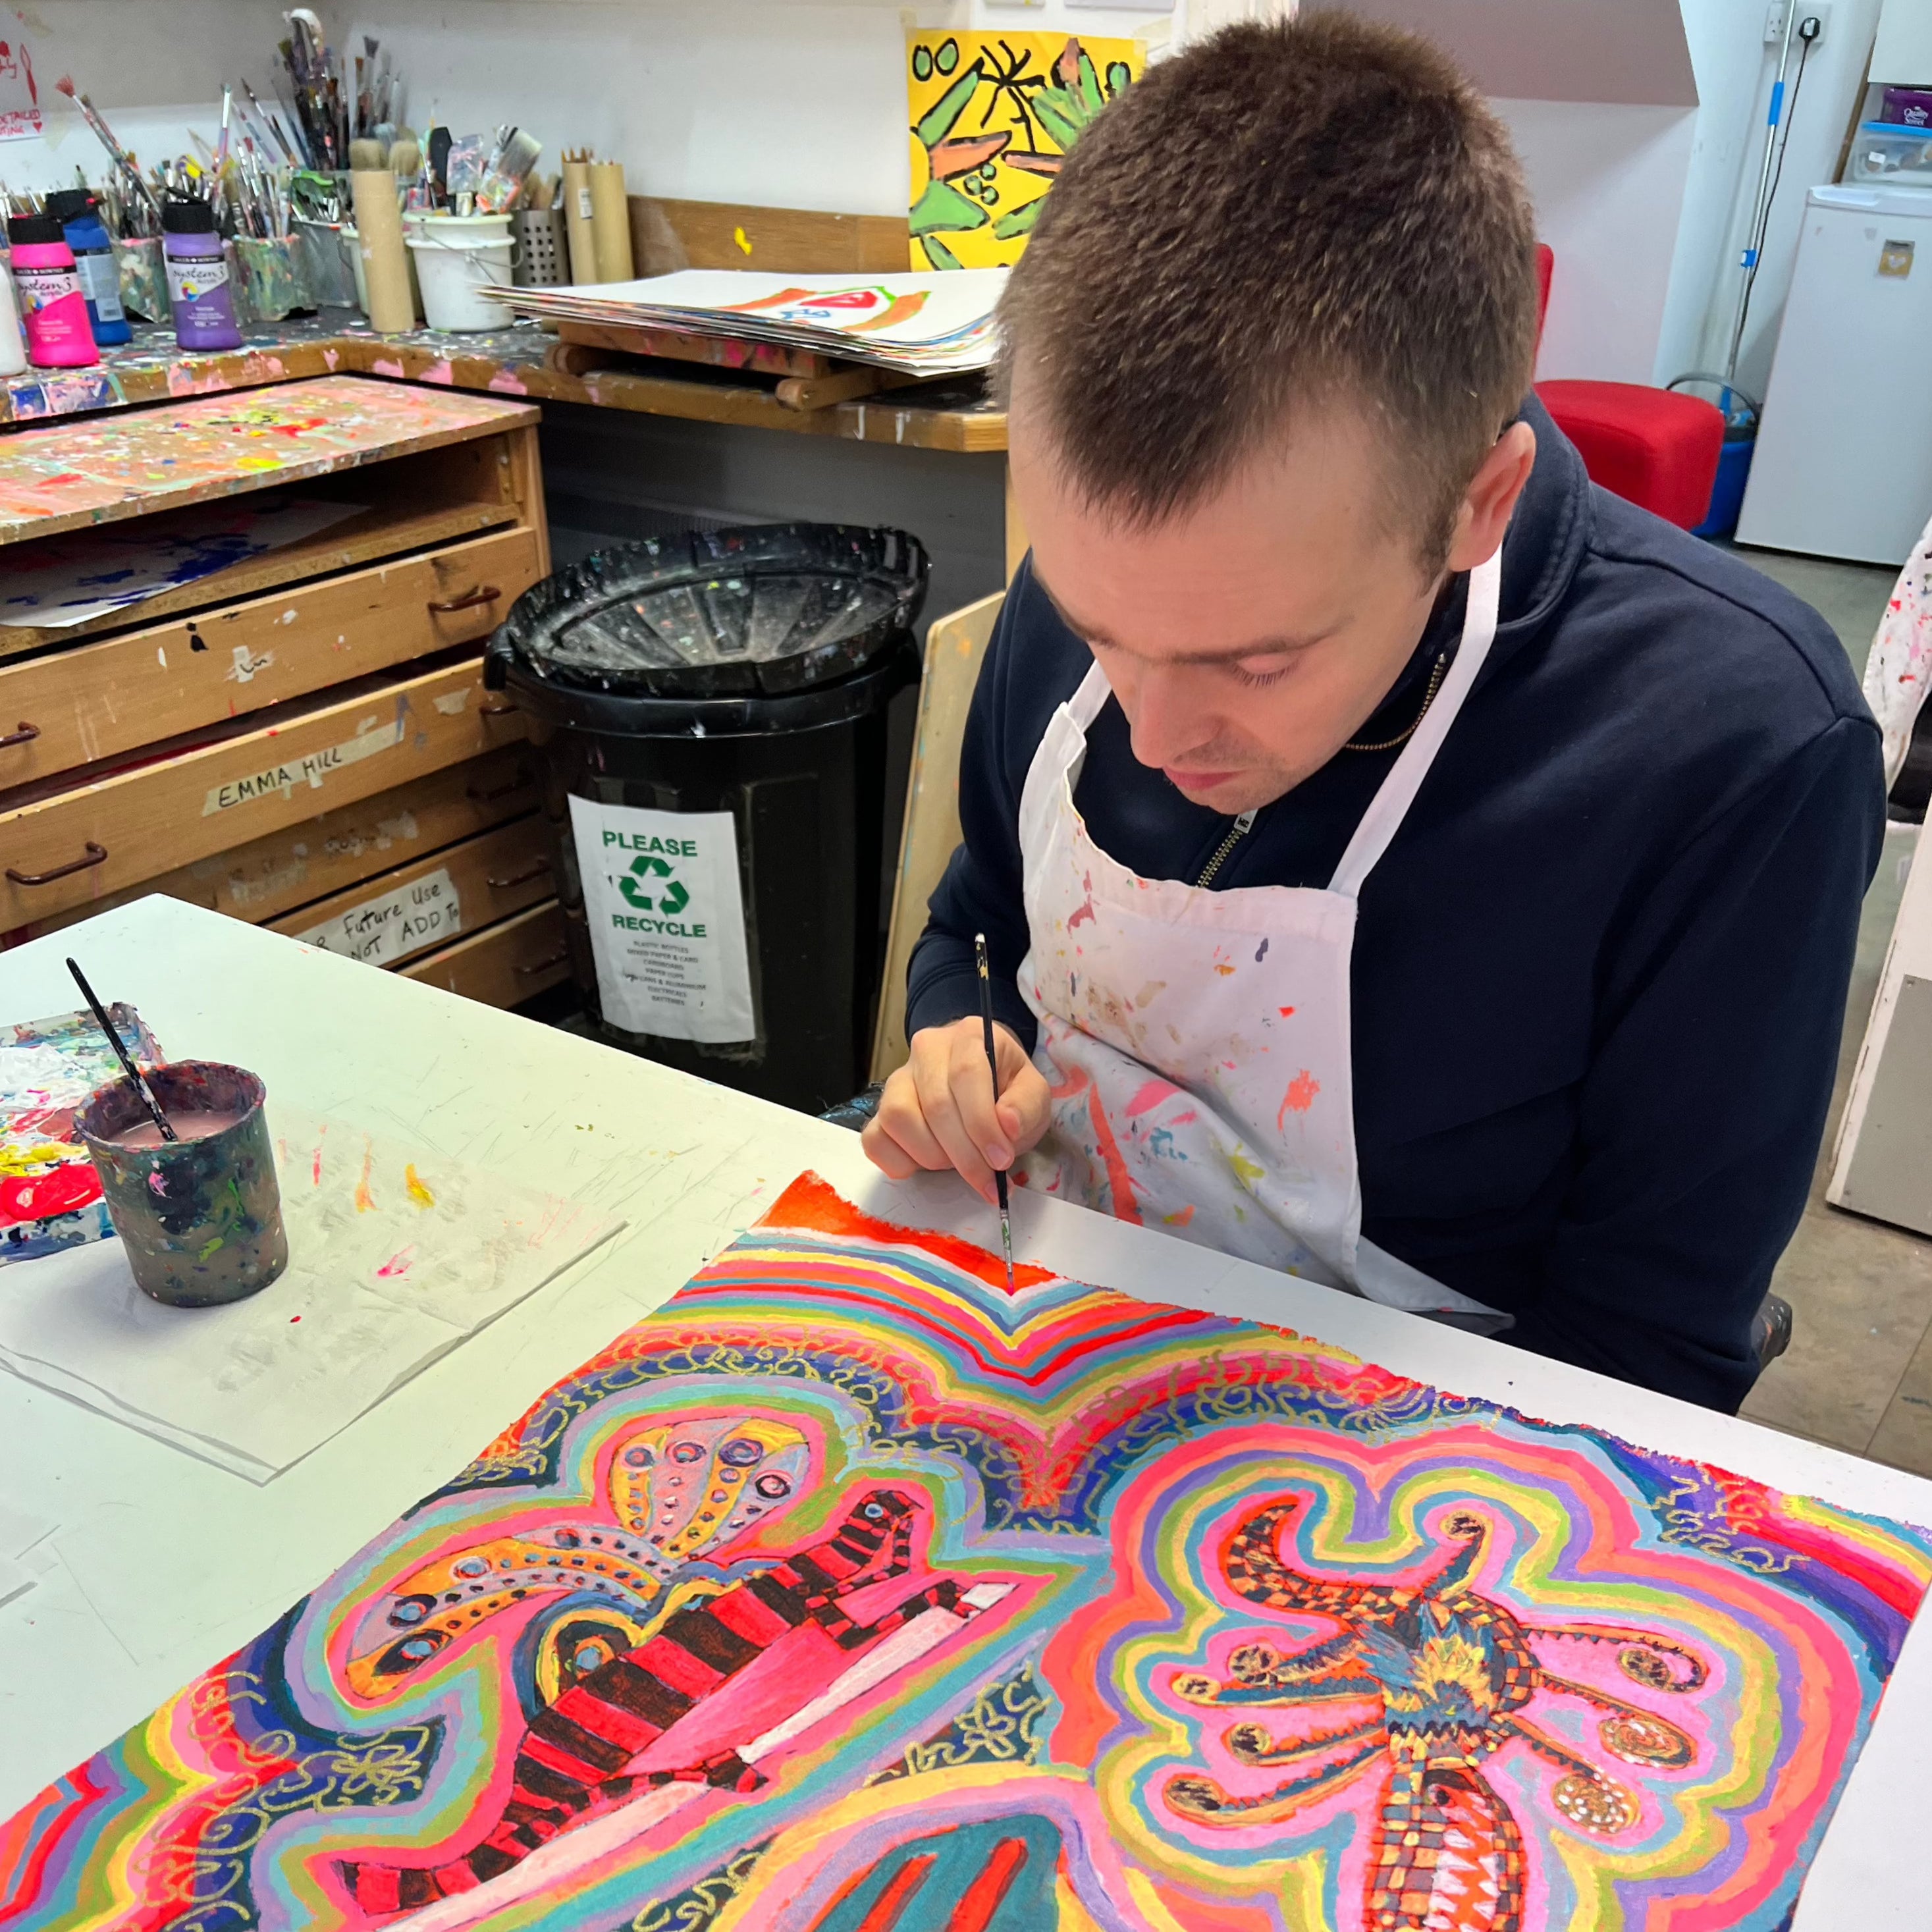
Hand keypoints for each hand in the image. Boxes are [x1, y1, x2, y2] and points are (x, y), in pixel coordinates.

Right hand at [862, 1017, 1051, 1203]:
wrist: (985, 1088)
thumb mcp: (1033, 1094)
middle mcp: (926, 1050)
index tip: (1001, 1160)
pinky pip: (874, 1140)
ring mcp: (897, 1080)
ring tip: (957, 1163)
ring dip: (932, 1155)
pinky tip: (926, 1165)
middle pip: (935, 1104)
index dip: (983, 1124)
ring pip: (899, 1119)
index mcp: (969, 1036)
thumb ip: (1026, 1106)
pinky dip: (899, 1162)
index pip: (966, 1074)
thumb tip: (1007, 1124)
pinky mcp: (879, 1111)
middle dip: (964, 1153)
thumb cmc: (1007, 1090)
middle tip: (987, 1179)